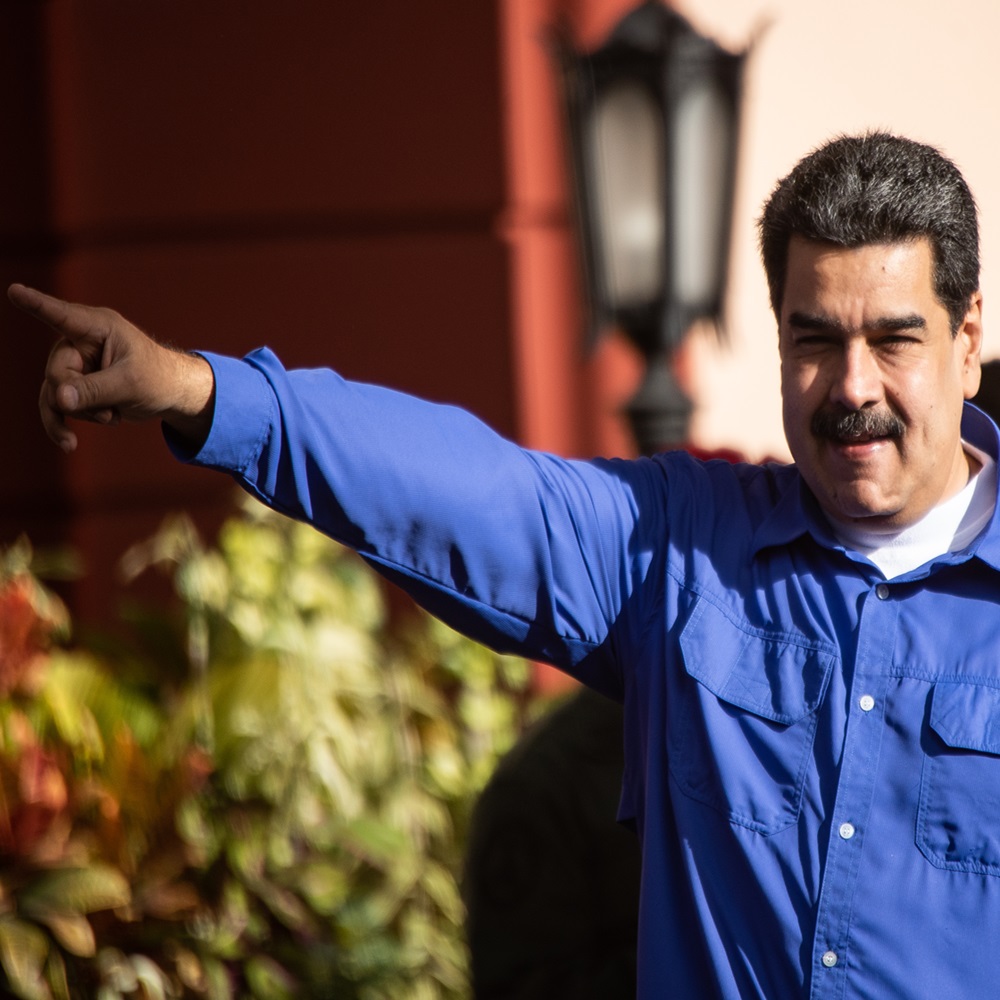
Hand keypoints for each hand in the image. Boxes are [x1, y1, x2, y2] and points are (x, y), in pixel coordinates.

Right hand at [8, 284, 214, 451]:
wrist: (170, 394)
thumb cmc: (157, 378)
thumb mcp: (130, 384)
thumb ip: (95, 390)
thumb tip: (59, 399)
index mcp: (97, 327)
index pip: (61, 315)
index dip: (35, 304)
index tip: (14, 290)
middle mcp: (80, 342)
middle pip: (56, 372)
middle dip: (78, 398)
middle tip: (109, 411)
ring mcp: (75, 364)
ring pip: (54, 394)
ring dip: (80, 413)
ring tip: (111, 418)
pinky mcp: (75, 385)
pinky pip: (55, 406)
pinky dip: (64, 424)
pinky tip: (71, 444)